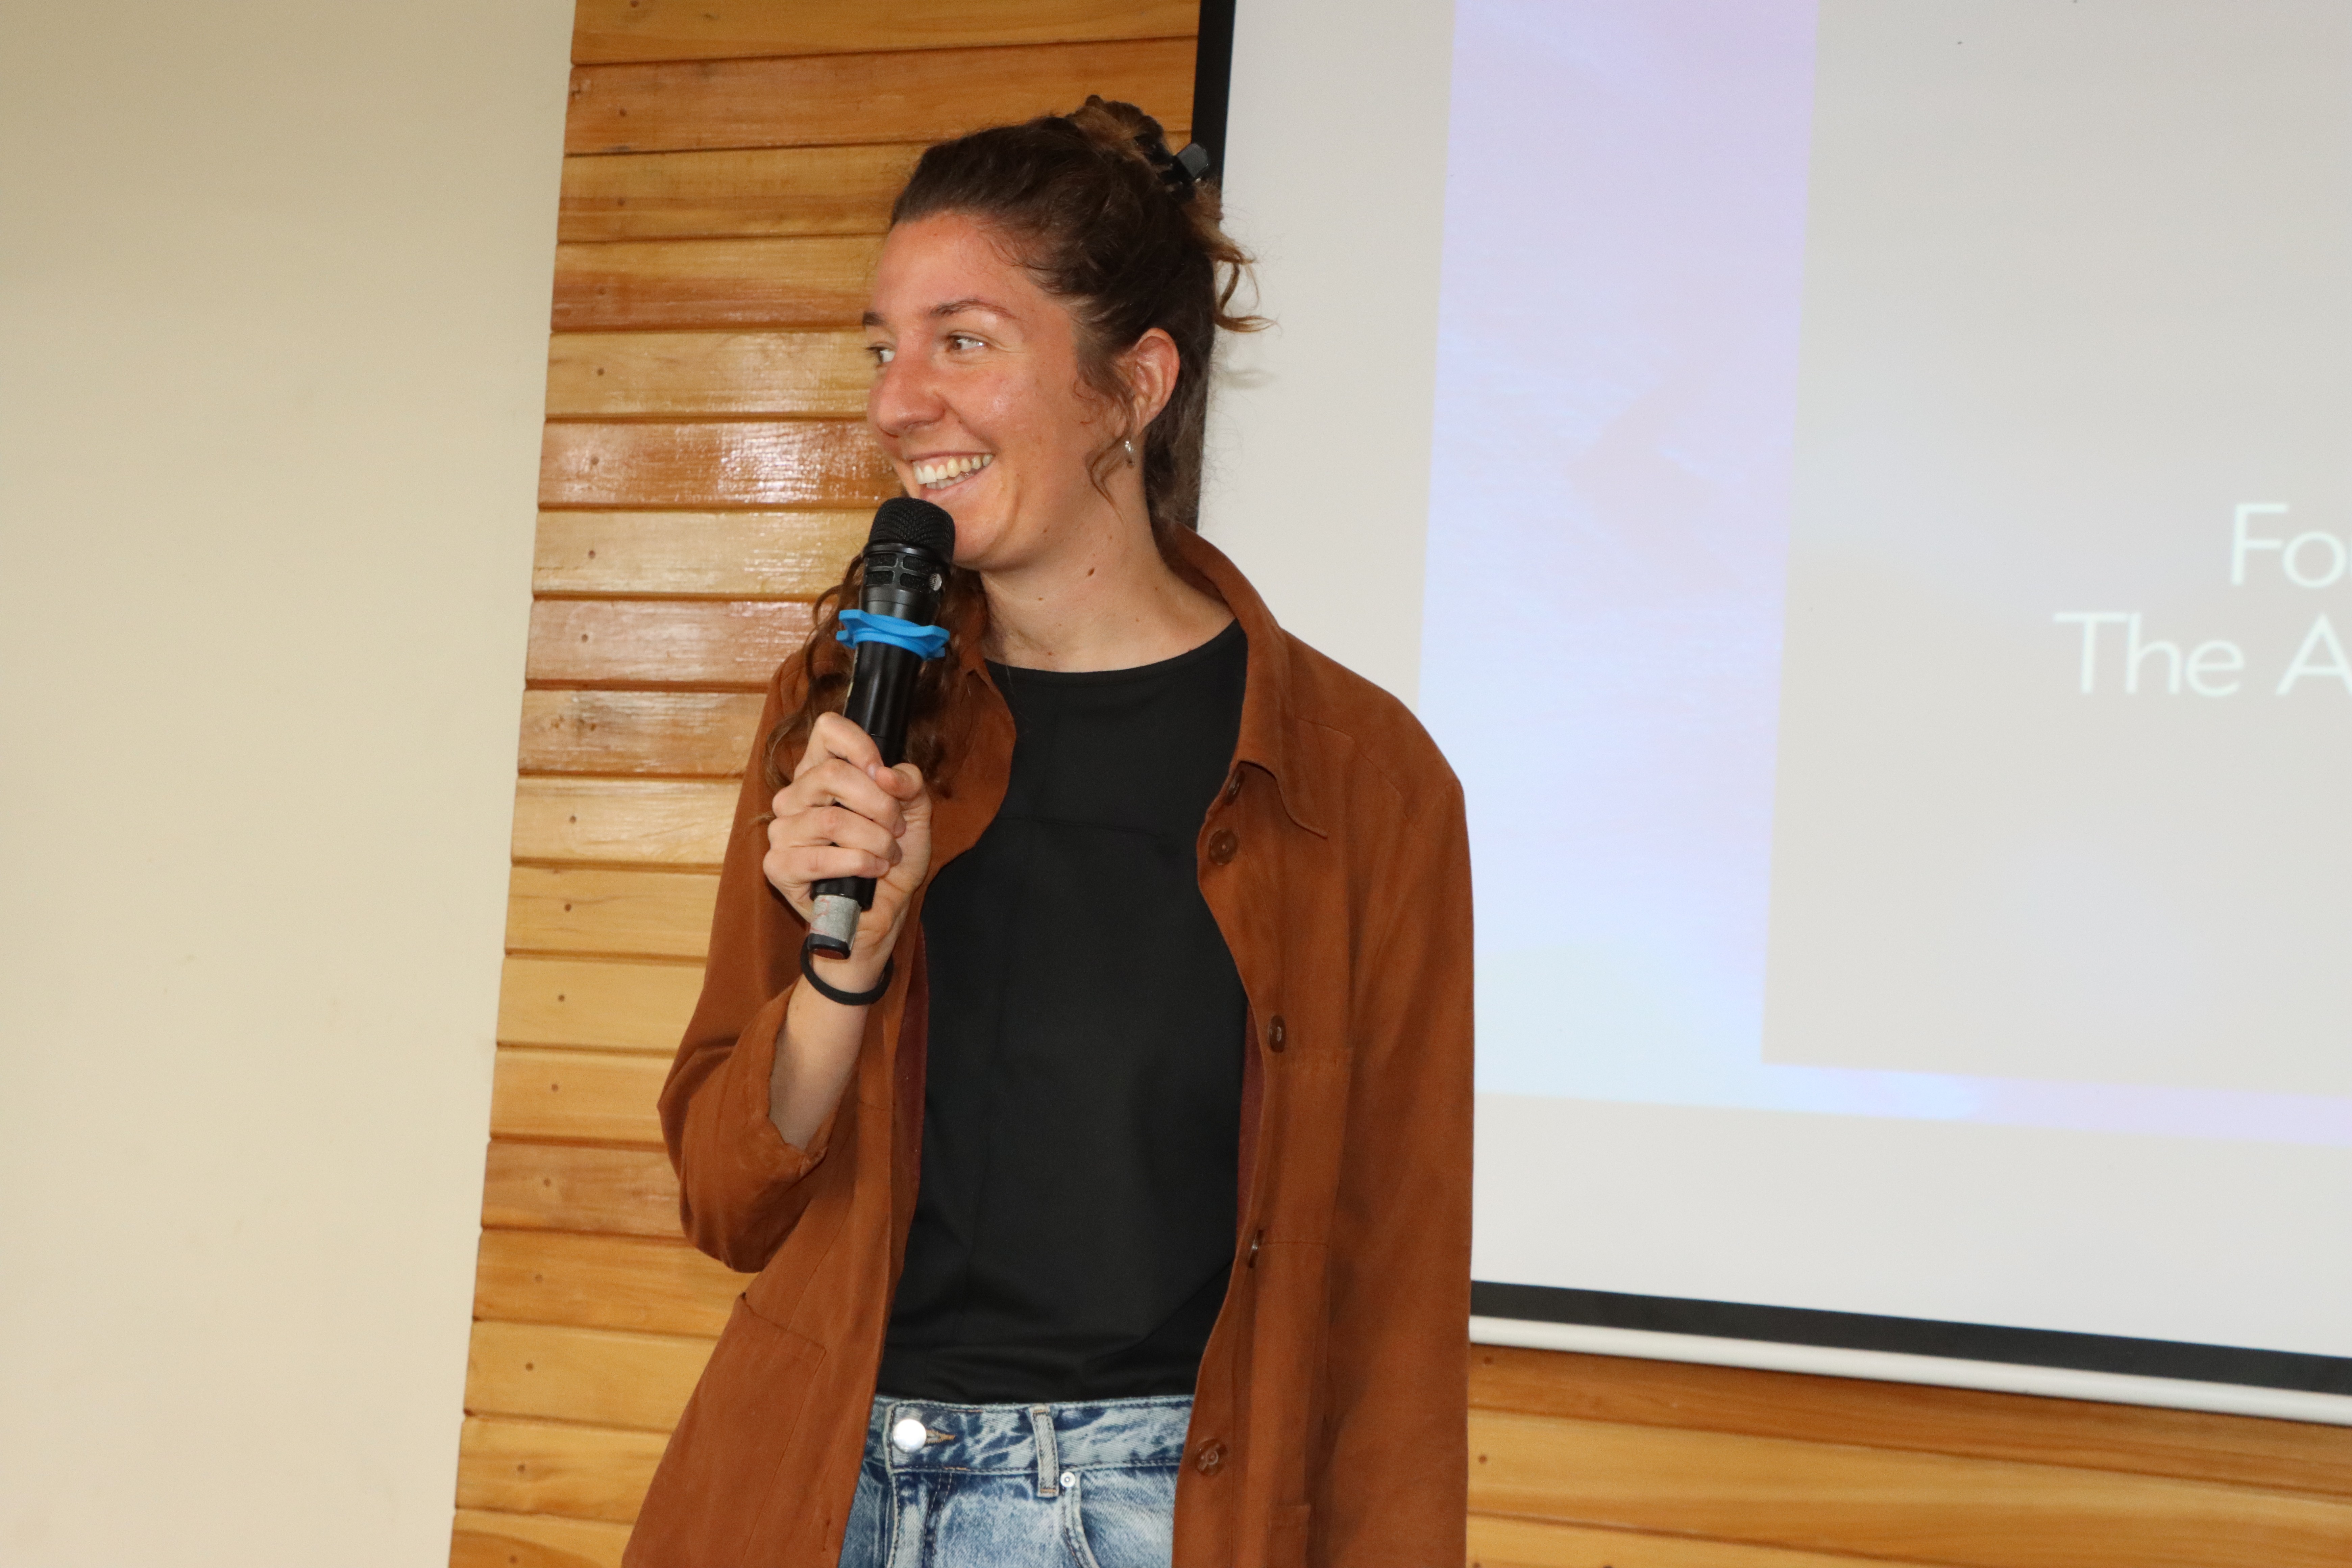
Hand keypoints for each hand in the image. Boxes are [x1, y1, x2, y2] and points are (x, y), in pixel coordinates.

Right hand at [762, 711, 933, 986]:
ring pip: (831, 819)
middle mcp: (794, 796)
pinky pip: (820, 858)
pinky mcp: (778, 867)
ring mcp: (782, 832)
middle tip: (895, 828)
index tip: (883, 774)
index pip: (828, 730)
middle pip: (830, 773)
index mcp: (822, 773)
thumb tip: (885, 773)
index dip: (861, 746)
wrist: (882, 913)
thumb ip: (908, 783)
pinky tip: (872, 870)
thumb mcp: (914, 814)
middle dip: (879, 804)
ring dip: (874, 840)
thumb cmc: (891, 859)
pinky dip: (857, 863)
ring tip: (887, 855)